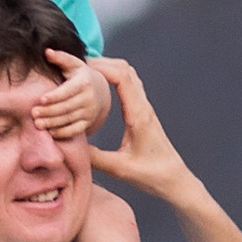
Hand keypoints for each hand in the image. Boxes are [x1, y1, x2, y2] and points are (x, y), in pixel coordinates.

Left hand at [35, 52, 111, 137]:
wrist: (100, 91)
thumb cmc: (80, 75)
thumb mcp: (73, 64)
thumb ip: (60, 58)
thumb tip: (47, 51)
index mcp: (83, 82)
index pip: (68, 91)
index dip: (55, 96)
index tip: (41, 99)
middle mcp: (88, 98)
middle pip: (67, 107)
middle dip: (49, 111)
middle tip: (33, 113)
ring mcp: (89, 112)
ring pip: (69, 119)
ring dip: (53, 123)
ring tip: (37, 124)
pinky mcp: (87, 122)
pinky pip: (75, 130)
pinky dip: (63, 132)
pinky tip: (50, 132)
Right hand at [85, 57, 192, 199]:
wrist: (174, 179)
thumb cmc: (151, 175)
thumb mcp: (119, 168)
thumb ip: (93, 156)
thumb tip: (67, 144)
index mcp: (138, 115)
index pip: (122, 78)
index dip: (100, 67)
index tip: (79, 66)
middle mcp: (143, 106)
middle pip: (126, 69)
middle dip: (102, 62)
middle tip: (77, 65)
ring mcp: (144, 108)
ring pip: (129, 75)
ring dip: (108, 67)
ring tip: (84, 71)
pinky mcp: (143, 112)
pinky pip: (129, 85)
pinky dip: (114, 77)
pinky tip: (99, 86)